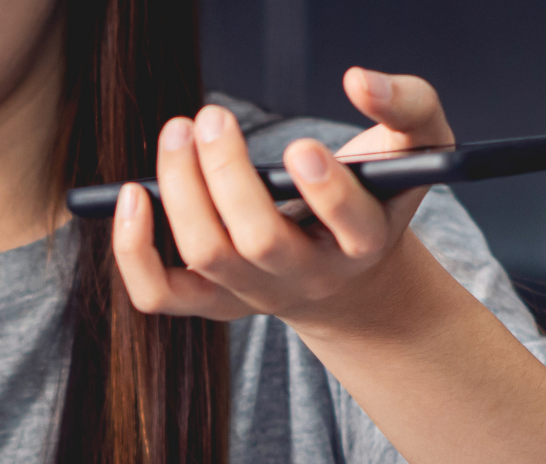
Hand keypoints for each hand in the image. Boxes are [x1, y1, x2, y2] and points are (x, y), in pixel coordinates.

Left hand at [113, 67, 453, 326]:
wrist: (347, 273)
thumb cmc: (374, 195)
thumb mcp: (416, 147)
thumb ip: (408, 104)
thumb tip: (360, 79)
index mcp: (365, 240)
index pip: (351, 227)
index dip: (327, 193)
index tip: (301, 147)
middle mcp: (309, 275)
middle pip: (261, 242)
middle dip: (227, 176)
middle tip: (210, 118)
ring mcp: (256, 295)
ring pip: (207, 255)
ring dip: (180, 191)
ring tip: (177, 133)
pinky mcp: (211, 302)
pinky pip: (159, 294)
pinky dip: (134, 251)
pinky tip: (129, 196)